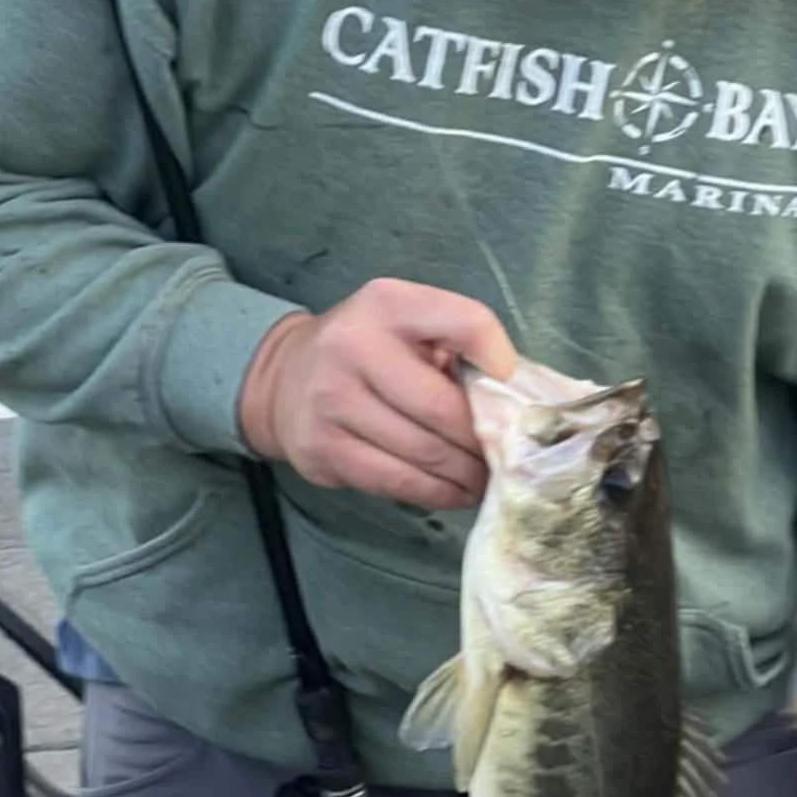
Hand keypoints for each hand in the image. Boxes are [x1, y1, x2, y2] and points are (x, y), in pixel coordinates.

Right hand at [237, 278, 515, 507]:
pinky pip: (395, 482)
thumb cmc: (368, 346)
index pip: (466, 323)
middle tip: (504, 457)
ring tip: (484, 478)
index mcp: (387, 304)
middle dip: (481, 441)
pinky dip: (435, 493)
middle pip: (442, 408)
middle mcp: (352, 347)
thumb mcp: (409, 318)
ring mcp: (331, 401)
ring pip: (422, 453)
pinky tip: (454, 491)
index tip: (512, 388)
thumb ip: (457, 337)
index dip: (499, 359)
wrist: (284, 377)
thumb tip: (510, 391)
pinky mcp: (322, 450)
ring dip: (464, 474)